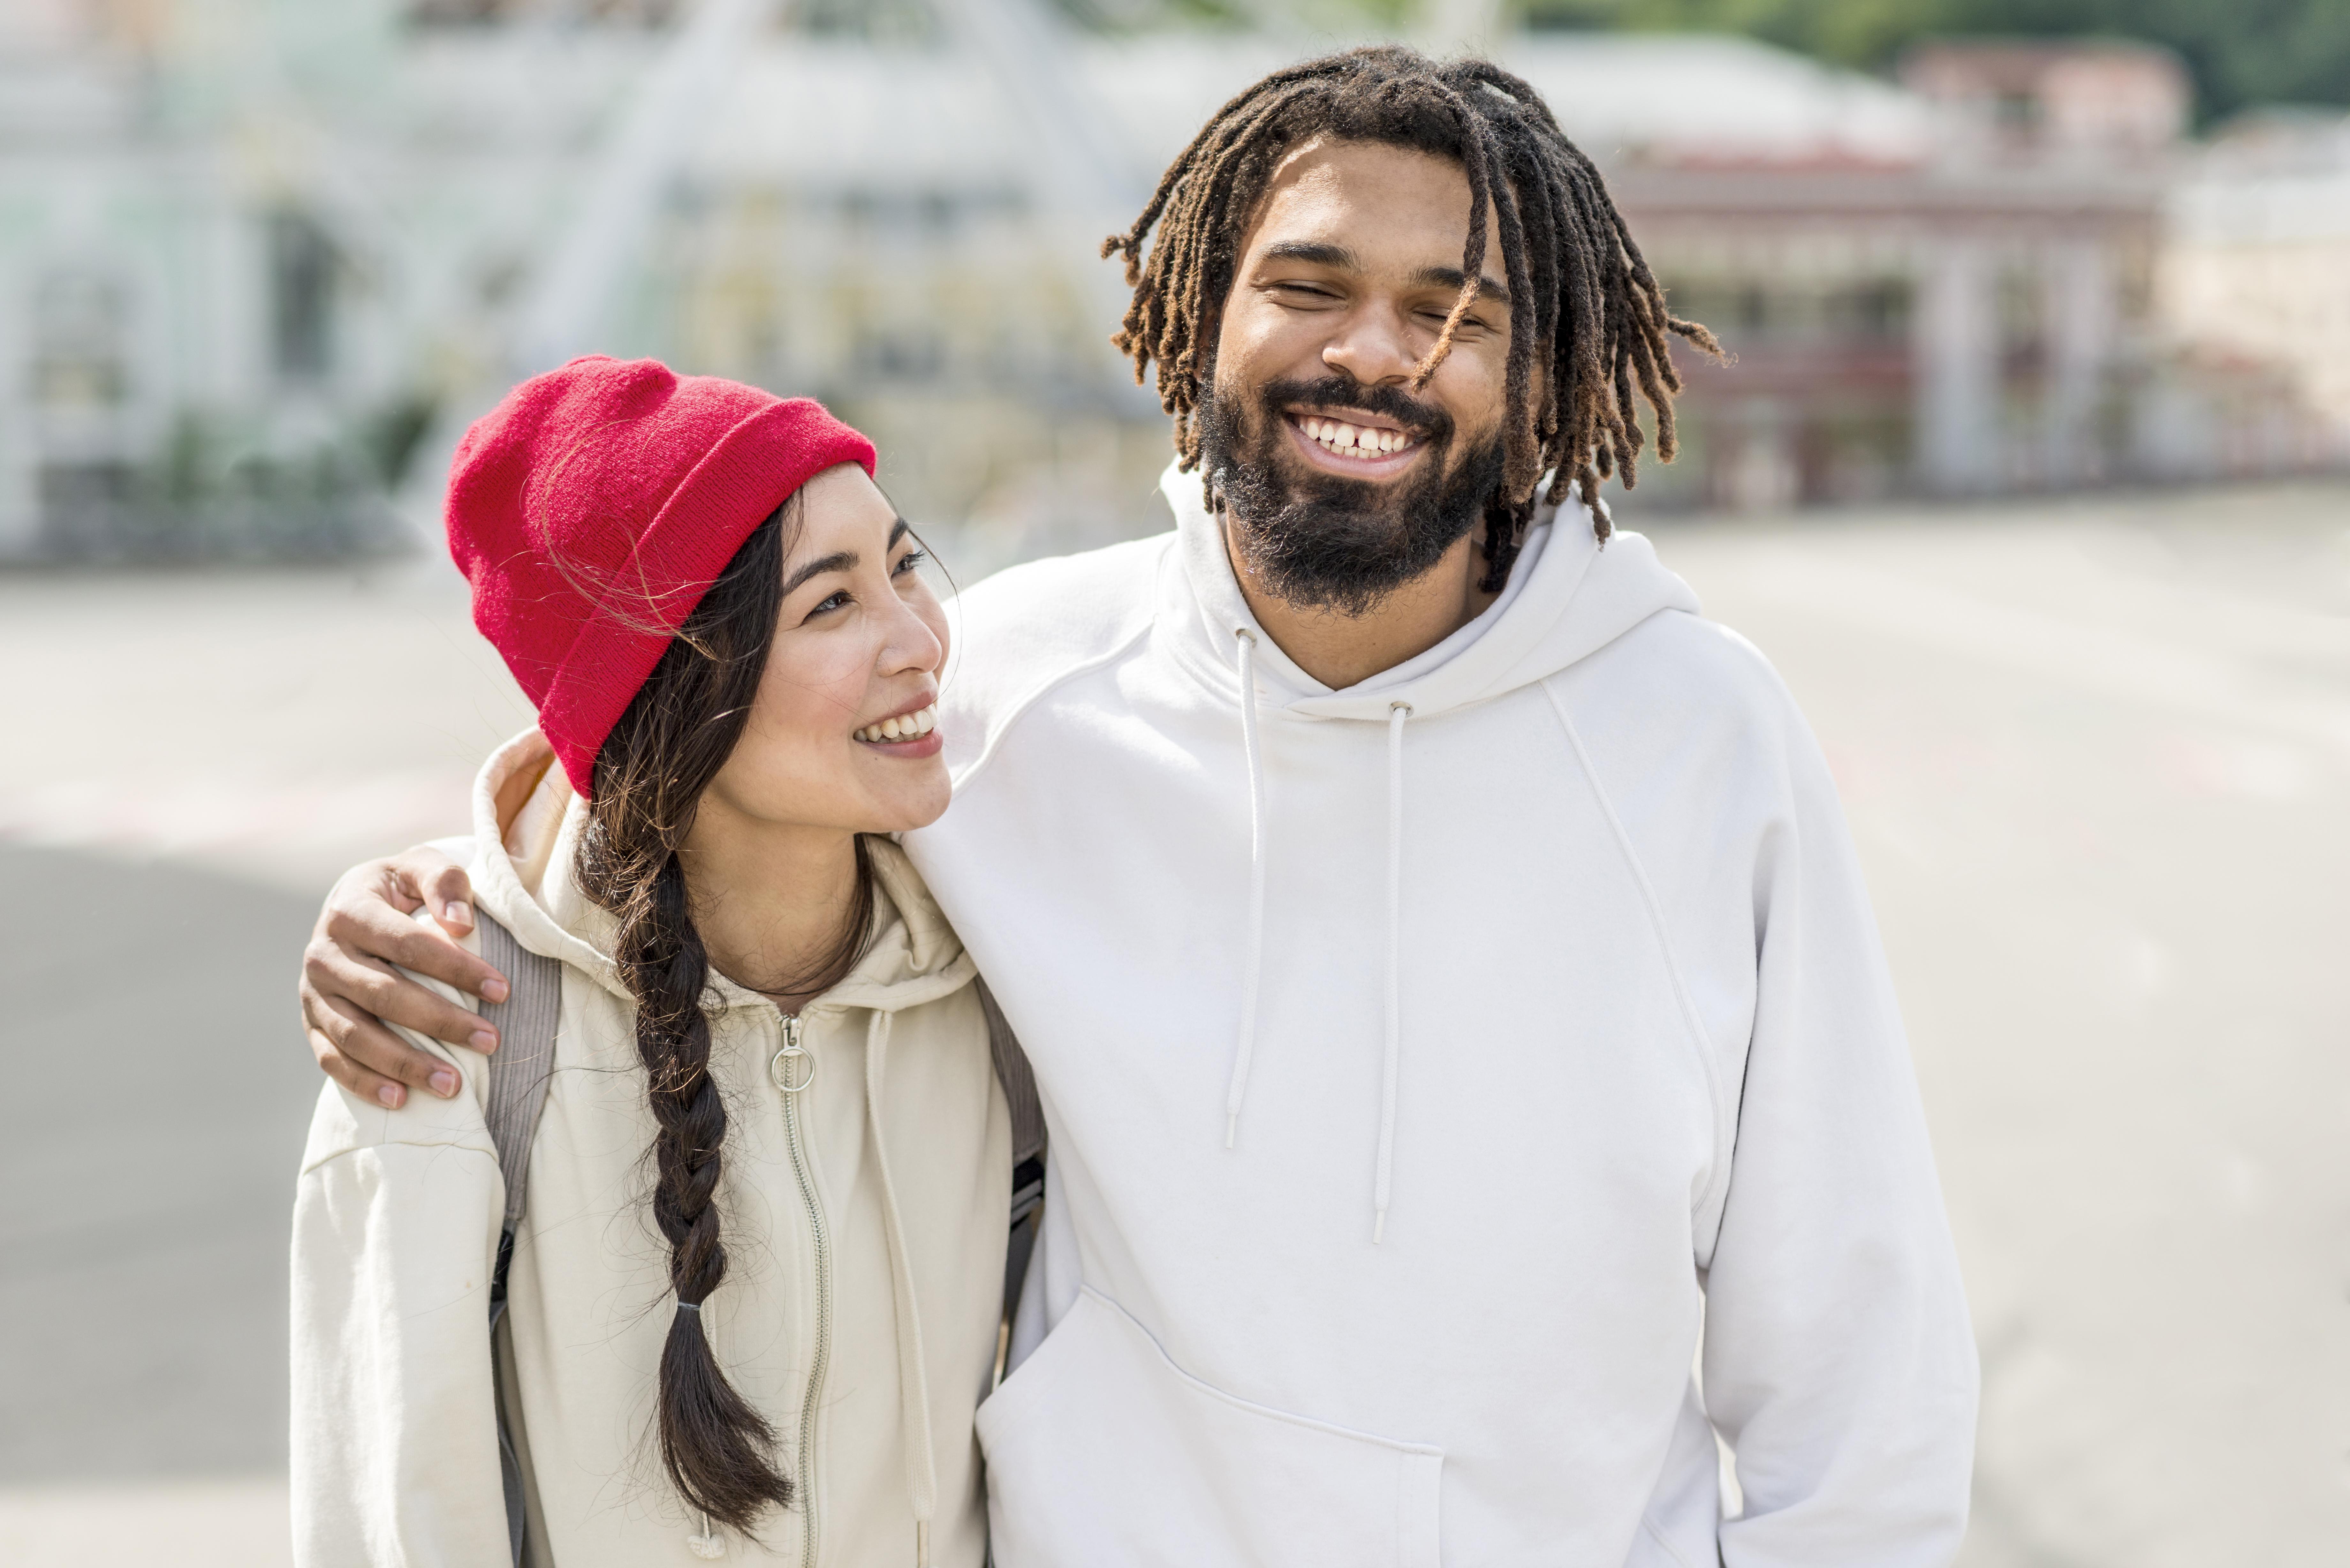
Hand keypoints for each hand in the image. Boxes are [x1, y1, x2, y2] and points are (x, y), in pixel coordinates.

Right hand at [300, 847, 510, 1108]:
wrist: (357, 904)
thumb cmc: (402, 888)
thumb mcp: (421, 867)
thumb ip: (443, 881)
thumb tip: (461, 923)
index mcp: (348, 910)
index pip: (406, 943)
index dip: (456, 968)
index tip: (503, 990)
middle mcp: (322, 953)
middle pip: (384, 994)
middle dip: (441, 1021)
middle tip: (492, 1041)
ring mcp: (312, 993)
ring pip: (356, 1035)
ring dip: (405, 1063)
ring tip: (453, 1086)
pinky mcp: (311, 1023)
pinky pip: (332, 1059)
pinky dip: (363, 1082)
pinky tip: (401, 1099)